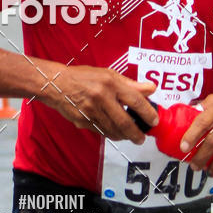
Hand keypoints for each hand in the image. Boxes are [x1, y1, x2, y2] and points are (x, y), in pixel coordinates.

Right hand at [31, 62, 158, 143]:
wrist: (58, 84)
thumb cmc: (85, 77)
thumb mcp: (109, 74)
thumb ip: (131, 84)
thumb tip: (151, 89)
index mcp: (110, 83)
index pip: (135, 100)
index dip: (147, 112)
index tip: (154, 120)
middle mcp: (101, 97)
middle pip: (124, 121)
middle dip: (136, 133)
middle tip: (142, 138)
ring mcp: (91, 111)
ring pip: (113, 130)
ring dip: (124, 136)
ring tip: (130, 136)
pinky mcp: (83, 121)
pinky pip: (101, 131)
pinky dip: (111, 134)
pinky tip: (115, 132)